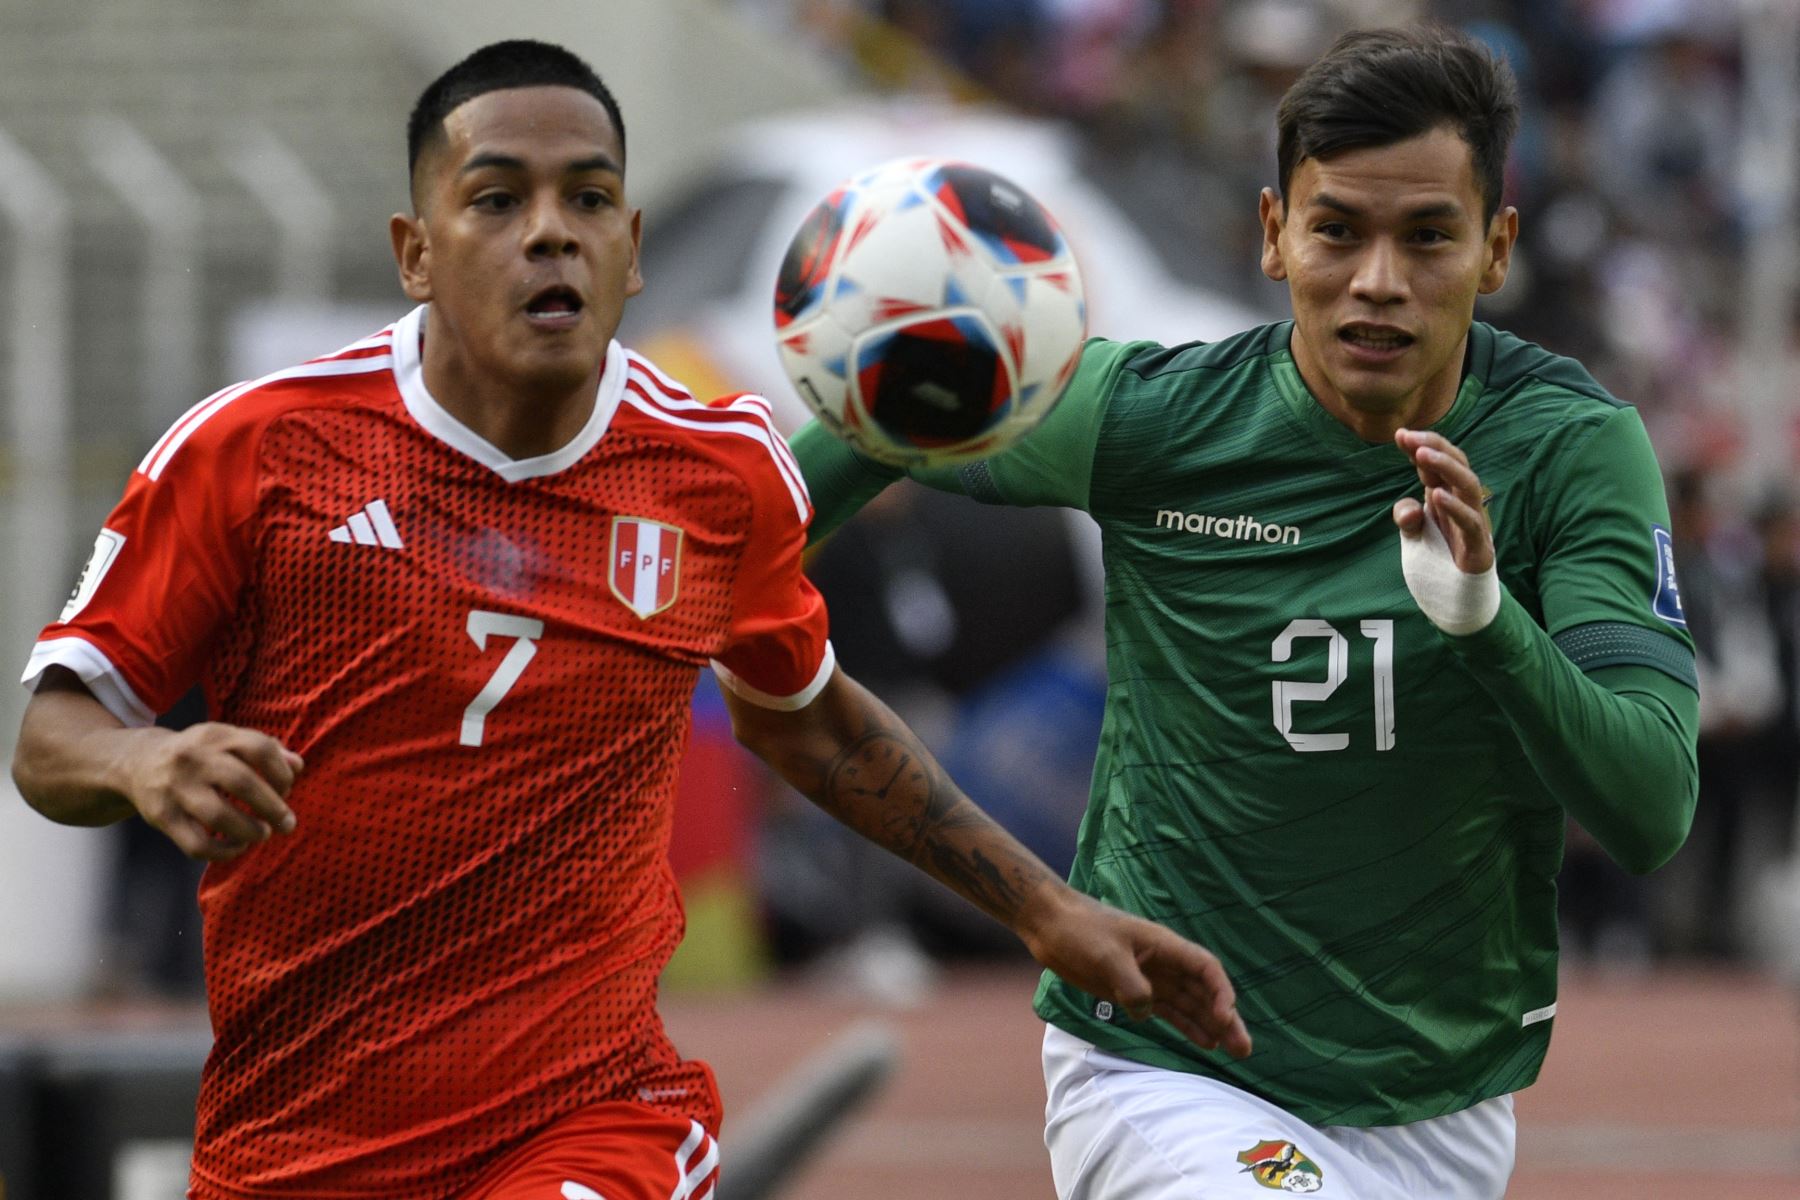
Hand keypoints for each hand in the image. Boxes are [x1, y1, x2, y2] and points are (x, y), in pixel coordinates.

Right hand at [121, 722, 302, 860]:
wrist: (138, 762)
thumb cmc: (201, 754)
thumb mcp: (228, 741)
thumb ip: (266, 750)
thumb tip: (298, 766)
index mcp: (216, 735)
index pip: (260, 749)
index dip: (281, 772)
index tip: (287, 789)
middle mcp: (194, 759)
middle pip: (242, 783)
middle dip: (273, 807)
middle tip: (288, 823)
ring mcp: (175, 788)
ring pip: (218, 816)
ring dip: (250, 830)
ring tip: (263, 834)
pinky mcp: (162, 817)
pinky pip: (196, 844)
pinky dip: (223, 852)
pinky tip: (238, 846)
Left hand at [1019, 886, 1252, 1058]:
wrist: (1050, 924)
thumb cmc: (1079, 930)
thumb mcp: (1105, 956)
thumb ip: (1130, 984)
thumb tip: (1146, 1011)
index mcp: (1163, 945)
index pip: (1204, 968)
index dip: (1220, 992)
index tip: (1225, 1017)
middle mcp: (1164, 962)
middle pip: (1203, 992)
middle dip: (1226, 1019)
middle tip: (1244, 1049)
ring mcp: (1150, 977)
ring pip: (1190, 1004)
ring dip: (1211, 1026)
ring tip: (1234, 1052)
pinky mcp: (1134, 990)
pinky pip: (1168, 1011)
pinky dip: (1186, 1026)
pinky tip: (1204, 1043)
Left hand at [1392, 428, 1492, 572]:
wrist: (1458, 605)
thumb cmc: (1440, 566)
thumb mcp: (1414, 539)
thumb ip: (1408, 519)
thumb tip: (1406, 508)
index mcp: (1447, 499)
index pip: (1438, 466)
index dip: (1422, 447)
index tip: (1399, 434)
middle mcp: (1463, 506)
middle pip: (1457, 465)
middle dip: (1434, 447)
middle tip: (1409, 436)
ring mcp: (1474, 524)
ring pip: (1468, 485)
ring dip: (1445, 467)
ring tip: (1421, 455)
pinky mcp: (1479, 548)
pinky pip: (1470, 522)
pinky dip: (1455, 507)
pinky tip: (1436, 495)